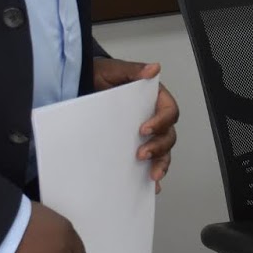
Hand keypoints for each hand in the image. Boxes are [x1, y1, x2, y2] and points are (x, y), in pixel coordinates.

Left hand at [93, 57, 179, 191]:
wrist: (83, 85)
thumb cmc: (101, 76)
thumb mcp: (115, 70)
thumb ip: (134, 70)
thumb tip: (153, 68)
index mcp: (155, 98)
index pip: (169, 111)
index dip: (161, 122)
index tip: (144, 129)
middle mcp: (154, 117)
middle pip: (169, 135)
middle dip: (159, 147)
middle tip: (142, 153)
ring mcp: (146, 134)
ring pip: (164, 150)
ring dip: (161, 162)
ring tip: (152, 174)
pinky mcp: (136, 145)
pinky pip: (151, 161)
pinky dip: (153, 172)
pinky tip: (150, 183)